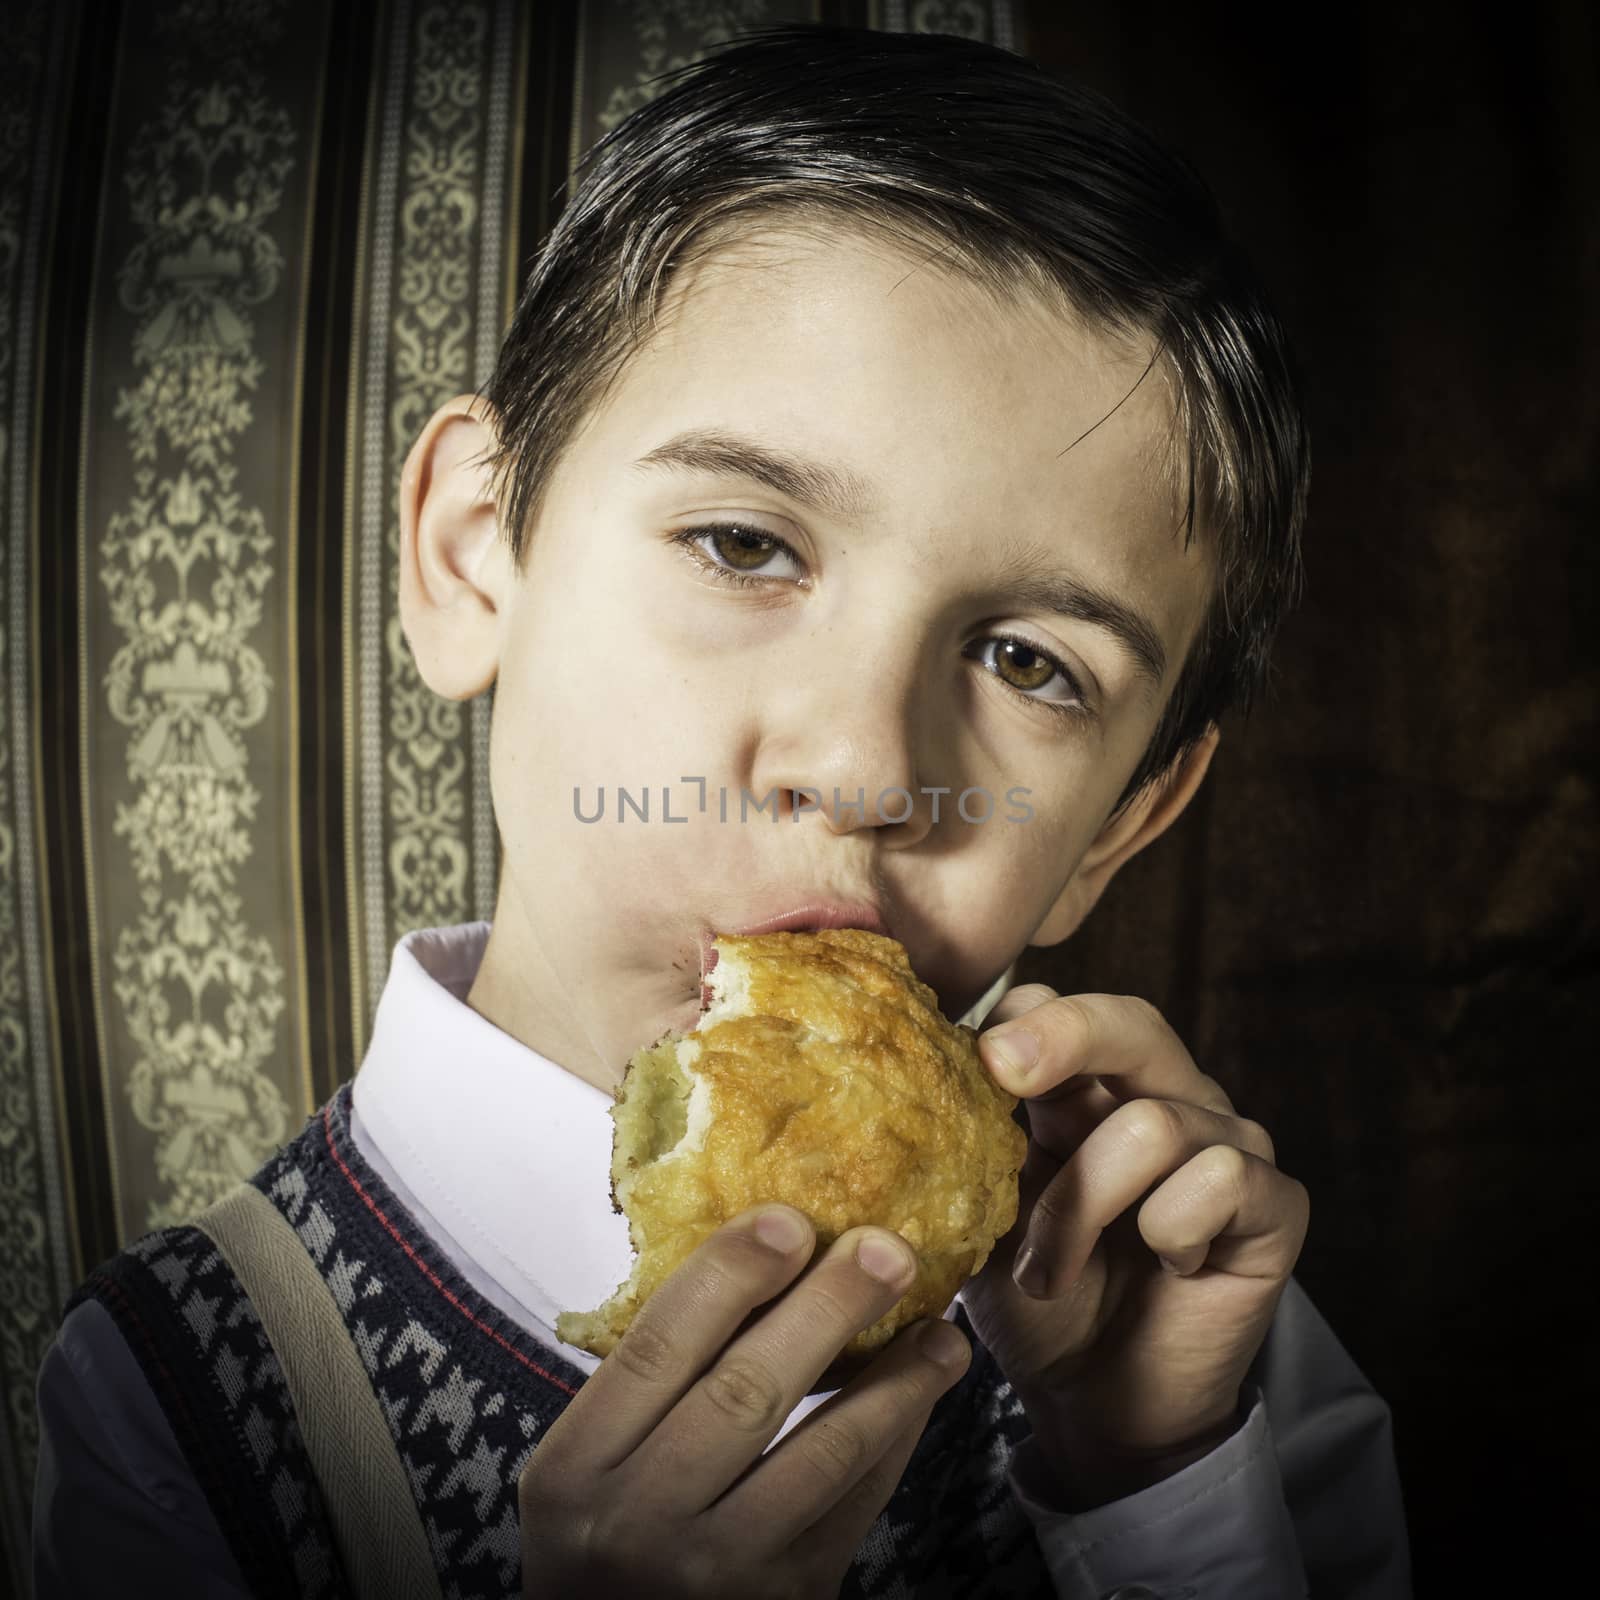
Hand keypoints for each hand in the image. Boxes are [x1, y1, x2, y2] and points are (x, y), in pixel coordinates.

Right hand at [519, 1205, 971, 1596]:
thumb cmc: (601, 1538)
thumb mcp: (585, 1465)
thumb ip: (644, 1386)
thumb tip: (749, 1259)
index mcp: (576, 1466)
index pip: (658, 1347)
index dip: (727, 1275)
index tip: (788, 1218)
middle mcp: (641, 1518)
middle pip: (746, 1391)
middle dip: (827, 1310)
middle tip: (888, 1248)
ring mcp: (718, 1569)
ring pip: (821, 1453)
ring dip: (894, 1382)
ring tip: (941, 1329)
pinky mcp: (787, 1599)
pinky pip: (854, 1506)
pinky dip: (896, 1441)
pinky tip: (922, 1393)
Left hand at [962, 988, 1309, 1505]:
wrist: (1094, 1402)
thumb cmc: (1036, 1300)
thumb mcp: (985, 1215)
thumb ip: (974, 1143)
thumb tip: (926, 1077)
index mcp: (1085, 1086)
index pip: (1058, 1007)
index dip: (1015, 1022)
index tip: (968, 1058)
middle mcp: (1161, 1095)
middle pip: (1129, 1021)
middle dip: (1063, 1037)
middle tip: (1004, 1071)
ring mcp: (1224, 1144)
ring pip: (1155, 1123)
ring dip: (1083, 1207)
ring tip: (1047, 1274)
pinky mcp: (1274, 1204)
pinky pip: (1223, 1178)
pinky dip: (1171, 1227)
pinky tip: (1164, 1265)